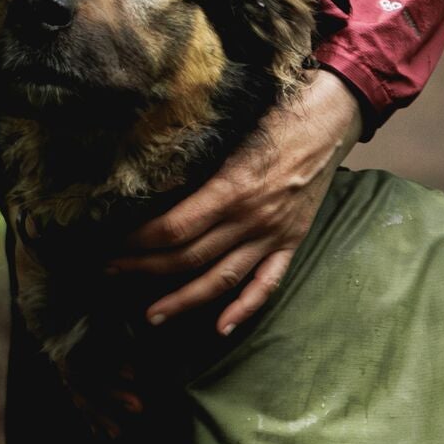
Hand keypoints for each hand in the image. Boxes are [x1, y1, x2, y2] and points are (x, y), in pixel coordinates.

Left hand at [110, 69, 362, 334]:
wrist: (331, 117)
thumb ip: (197, 161)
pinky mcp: (291, 241)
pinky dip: (245, 309)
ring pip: (222, 279)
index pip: (174, 228)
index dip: (139, 242)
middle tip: (112, 275)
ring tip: (152, 315)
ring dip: (184, 300)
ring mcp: (273, 234)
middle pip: (189, 258)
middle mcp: (252, 218)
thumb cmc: (277, 114)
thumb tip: (149, 180)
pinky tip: (221, 328)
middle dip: (145, 270)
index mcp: (232, 188)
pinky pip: (267, 284)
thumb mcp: (231, 131)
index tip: (112, 244)